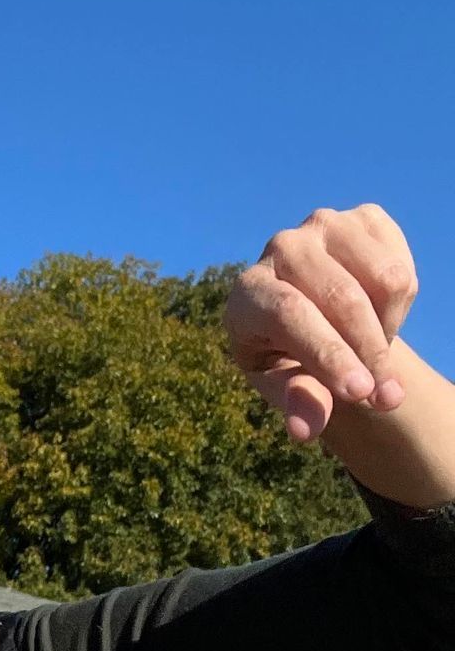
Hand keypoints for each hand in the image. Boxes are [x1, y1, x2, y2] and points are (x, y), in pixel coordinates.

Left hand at [224, 204, 418, 442]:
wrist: (310, 312)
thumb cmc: (287, 355)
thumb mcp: (283, 383)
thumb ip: (298, 401)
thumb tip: (305, 431)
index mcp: (249, 290)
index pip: (290, 315)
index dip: (329, 354)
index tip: (360, 393)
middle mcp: (283, 248)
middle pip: (342, 298)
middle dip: (370, 354)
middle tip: (387, 399)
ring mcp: (325, 226)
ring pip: (384, 278)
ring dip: (388, 328)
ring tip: (371, 352)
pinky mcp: (364, 218)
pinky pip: (401, 265)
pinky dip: (399, 304)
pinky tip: (377, 317)